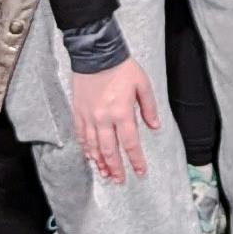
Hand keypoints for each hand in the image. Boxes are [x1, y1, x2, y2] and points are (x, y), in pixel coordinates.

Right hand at [68, 57, 165, 182]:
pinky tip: (89, 156)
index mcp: (122, 113)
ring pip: (93, 146)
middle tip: (120, 180)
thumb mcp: (143, 84)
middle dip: (116, 168)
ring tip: (105, 174)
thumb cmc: (121, 67)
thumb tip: (154, 126)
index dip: (135, 160)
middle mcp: (104, 119)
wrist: (95, 52)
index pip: (130, 144)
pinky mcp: (78, 111)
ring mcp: (88, 116)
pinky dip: (85, 148)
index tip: (140, 171)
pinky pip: (80, 135)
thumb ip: (149, 108)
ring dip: (100, 162)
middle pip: (110, 150)